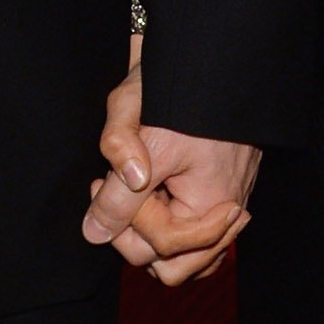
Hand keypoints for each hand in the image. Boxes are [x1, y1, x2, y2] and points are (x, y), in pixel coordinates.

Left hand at [83, 55, 258, 286]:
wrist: (205, 56)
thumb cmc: (175, 88)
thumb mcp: (138, 130)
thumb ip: (117, 190)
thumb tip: (96, 233)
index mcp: (213, 202)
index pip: (160, 247)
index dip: (123, 220)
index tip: (101, 181)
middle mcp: (225, 213)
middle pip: (174, 268)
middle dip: (137, 239)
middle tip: (116, 196)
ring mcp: (227, 209)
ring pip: (186, 262)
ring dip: (153, 241)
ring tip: (133, 199)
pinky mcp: (223, 201)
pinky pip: (196, 244)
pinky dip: (172, 235)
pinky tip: (150, 199)